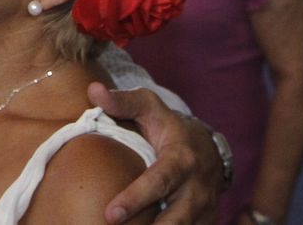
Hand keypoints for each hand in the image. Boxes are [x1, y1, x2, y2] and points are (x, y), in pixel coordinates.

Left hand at [90, 83, 220, 224]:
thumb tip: (93, 91)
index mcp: (181, 159)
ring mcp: (205, 207)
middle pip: (175, 218)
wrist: (209, 147)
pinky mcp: (206, 221)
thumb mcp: (149, 107)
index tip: (111, 214)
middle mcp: (197, 188)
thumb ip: (122, 101)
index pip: (158, 182)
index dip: (135, 199)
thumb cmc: (169, 126)